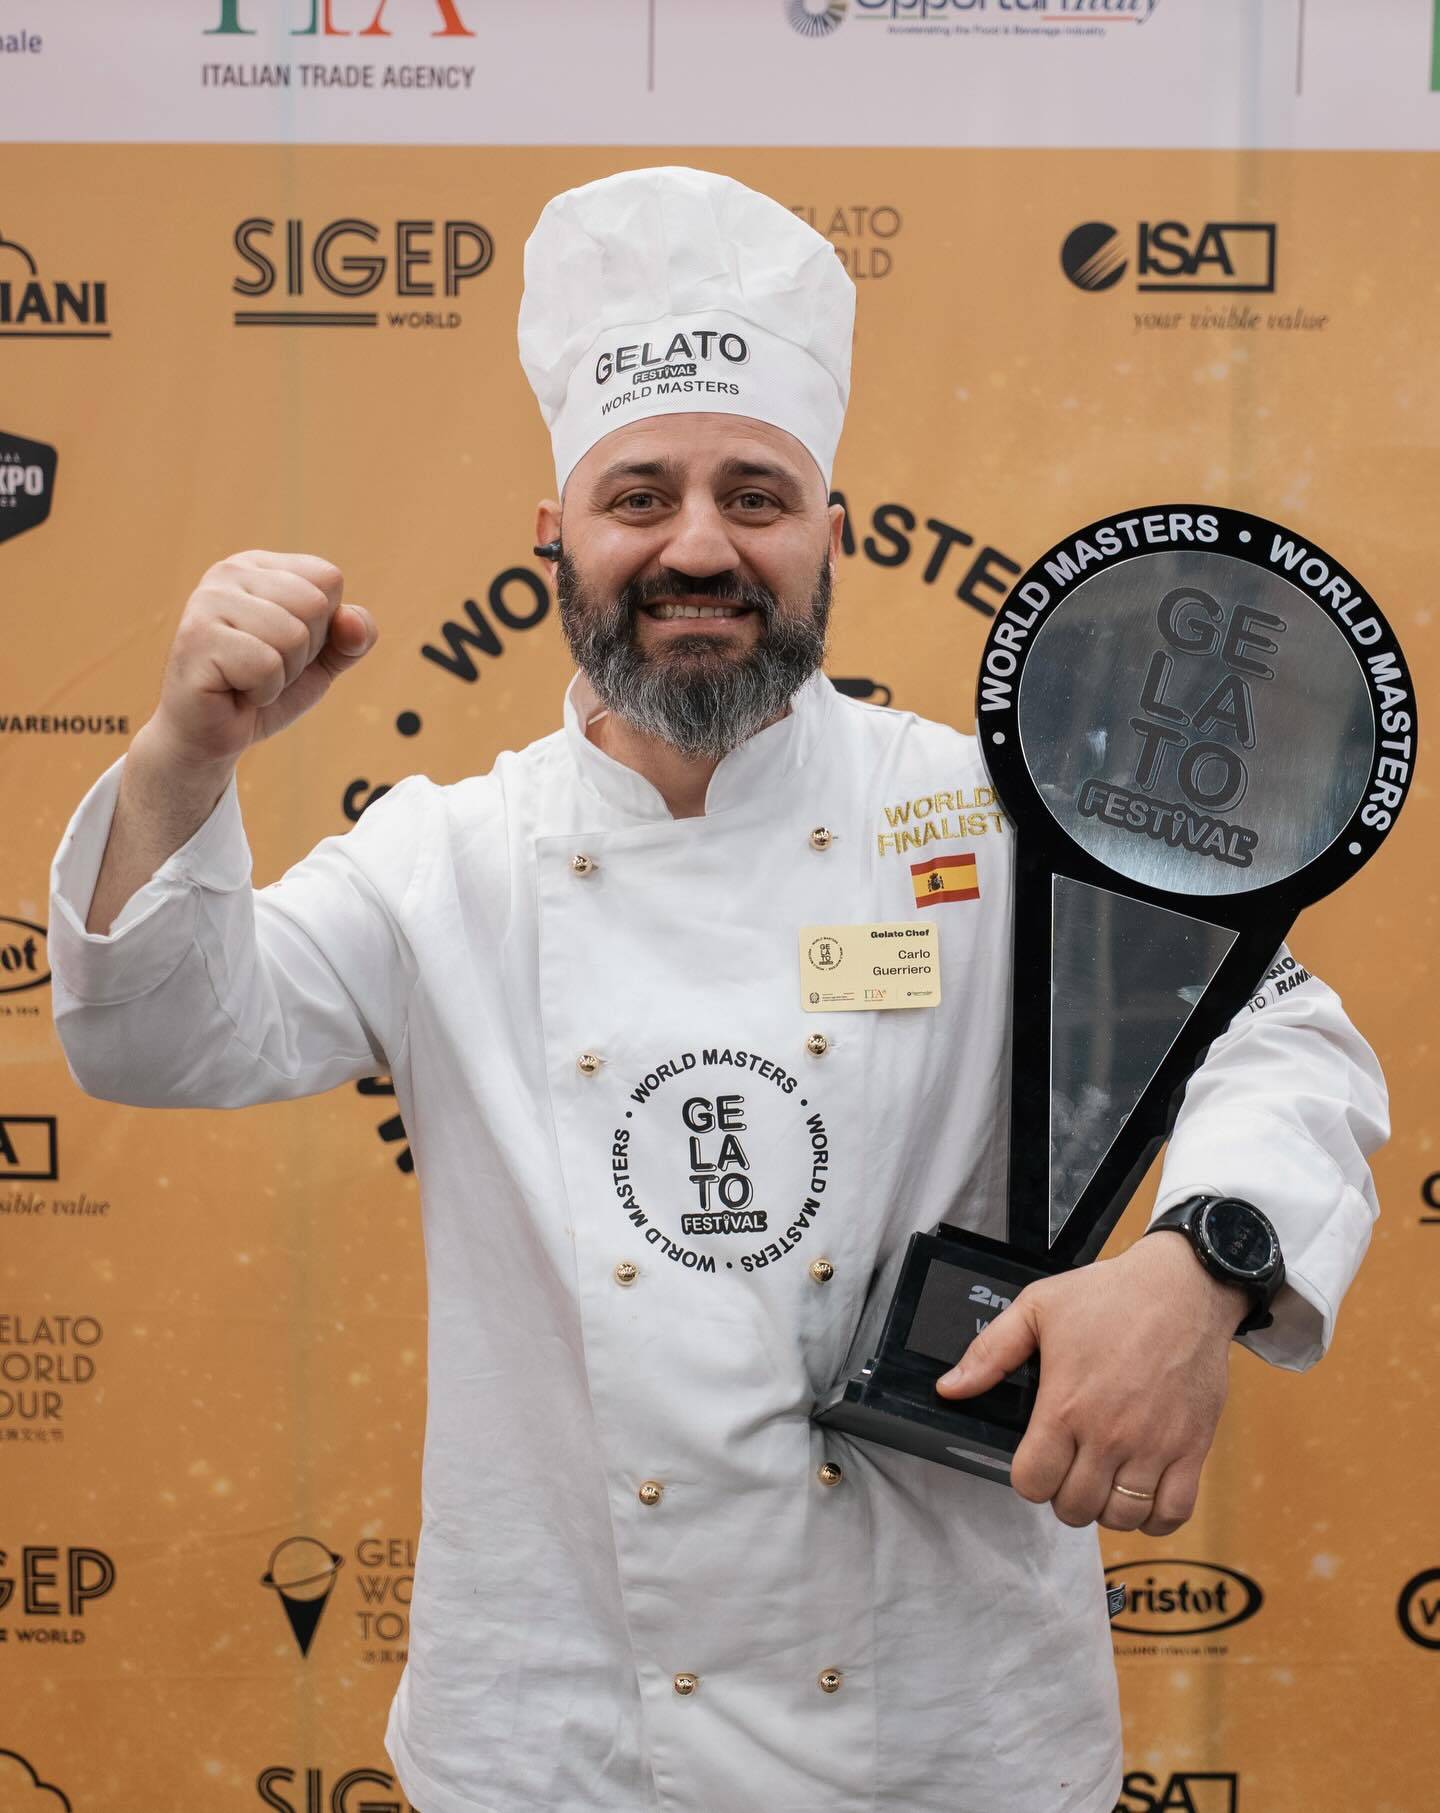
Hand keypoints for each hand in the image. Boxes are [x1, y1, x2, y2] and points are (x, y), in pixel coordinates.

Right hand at [145, 550, 376, 770]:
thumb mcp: (323, 660)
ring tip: (249, 679)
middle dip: (304, 652)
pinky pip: (267, 666)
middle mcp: (229, 572)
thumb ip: (353, 636)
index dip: (324, 627)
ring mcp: (208, 600)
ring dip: (283, 674)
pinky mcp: (197, 637)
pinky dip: (262, 692)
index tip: (285, 646)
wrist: (209, 735)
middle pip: (314, 604)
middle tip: (266, 668)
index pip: (329, 579)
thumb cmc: (263, 688)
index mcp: (259, 565)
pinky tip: (234, 691)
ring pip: (293, 636)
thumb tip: (352, 621)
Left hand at [935, 1235, 1250, 1534]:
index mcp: (1065, 1406)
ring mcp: (1154, 1445)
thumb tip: (949, 1388)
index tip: (1037, 1460)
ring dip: (1106, 1508)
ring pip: (1122, 1516)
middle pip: (1075, 1507)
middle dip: (1063, 1495)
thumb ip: (990, 1353)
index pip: (1033, 1482)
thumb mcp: (1037, 1308)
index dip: (1028, 1477)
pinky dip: (1156, 1517)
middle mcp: (1109, 1434)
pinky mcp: (1192, 1448)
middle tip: (1070, 1469)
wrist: (1182, 1287)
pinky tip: (1144, 1494)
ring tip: (1103, 1479)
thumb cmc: (1110, 1295)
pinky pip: (1173, 1513)